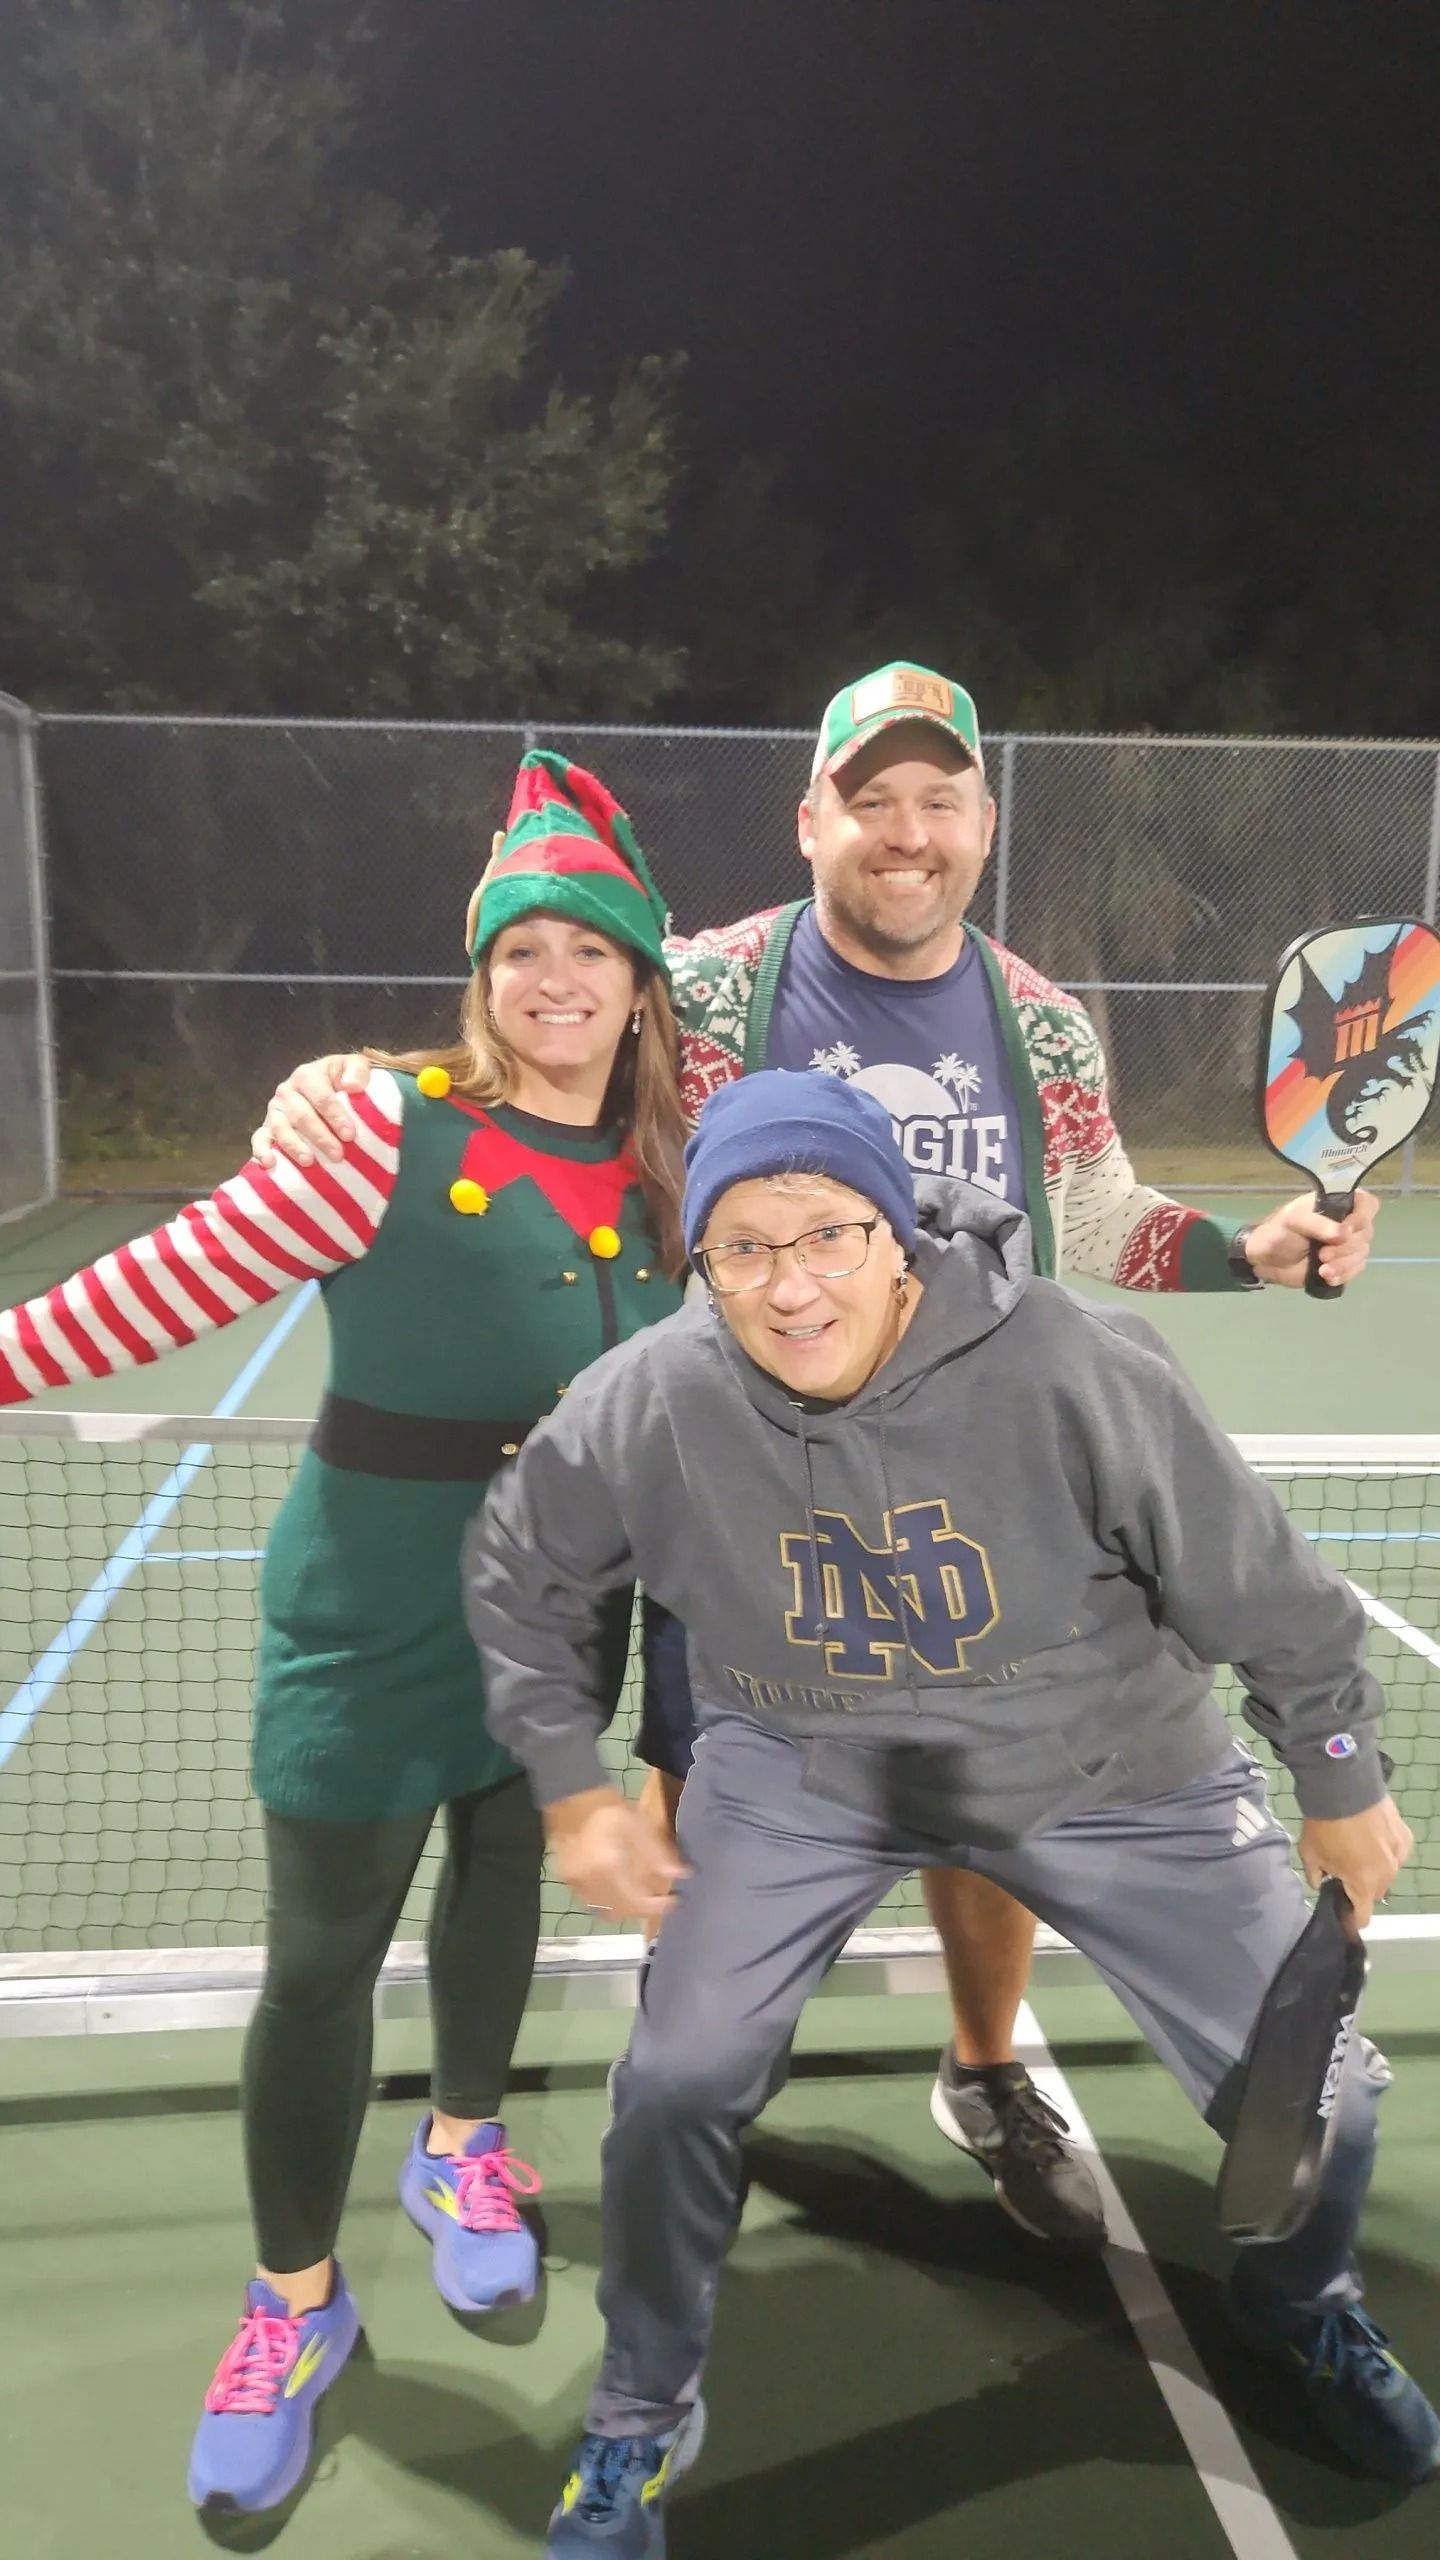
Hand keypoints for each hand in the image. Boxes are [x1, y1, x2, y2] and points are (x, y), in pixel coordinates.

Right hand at [250, 1053, 371, 1167]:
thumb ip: (358, 1071)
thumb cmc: (343, 1079)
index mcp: (307, 1076)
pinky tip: (271, 1164)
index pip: (321, 1097)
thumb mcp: (354, 1066)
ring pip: (281, 1129)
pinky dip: (262, 1152)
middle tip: (338, 1155)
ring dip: (294, 1147)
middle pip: (301, 1116)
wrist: (328, 1086)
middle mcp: (287, 1092)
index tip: (350, 1135)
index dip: (335, 1116)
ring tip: (309, 1161)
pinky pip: (259, 1139)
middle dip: (320, 1137)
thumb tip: (352, 1086)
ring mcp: (275, 1111)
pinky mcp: (266, 1128)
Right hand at [543, 1785, 688, 1920]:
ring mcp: (575, 1883)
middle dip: (642, 1909)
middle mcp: (589, 1882)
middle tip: (659, 1899)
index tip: (675, 1901)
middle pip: (620, 1912)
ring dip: (625, 1908)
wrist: (573, 1797)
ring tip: (641, 1895)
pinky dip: (607, 1902)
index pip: (636, 1902)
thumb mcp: (639, 1825)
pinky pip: (591, 1902)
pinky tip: (618, 1888)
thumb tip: (682, 1875)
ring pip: (604, 1911)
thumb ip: (659, 1854)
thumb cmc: (610, 1809)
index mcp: (608, 1867)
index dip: (657, 1906)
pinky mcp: (567, 1881)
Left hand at [1241, 1187, 1377, 1288]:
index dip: (1362, 1216)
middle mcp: (1348, 1222)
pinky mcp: (1344, 1264)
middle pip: (1366, 1233)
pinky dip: (1343, 1275)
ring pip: (1361, 1253)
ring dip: (1343, 1264)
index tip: (1347, 1229)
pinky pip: (1356, 1269)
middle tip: (1322, 1254)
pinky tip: (1327, 1278)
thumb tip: (1343, 1234)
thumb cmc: (1280, 1231)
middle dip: (1345, 1247)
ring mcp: (1348, 1244)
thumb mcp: (1294, 1220)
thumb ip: (1317, 1223)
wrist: (1268, 1260)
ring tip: (1322, 1270)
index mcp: (1339, 1203)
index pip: (1367, 1204)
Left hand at [1298, 1795, 1413, 1930]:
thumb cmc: (1324, 1824)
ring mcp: (1399, 1855)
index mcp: (1364, 1884)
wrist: (1344, 1787)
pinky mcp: (1405, 1837)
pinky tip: (1370, 1836)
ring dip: (1373, 1869)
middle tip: (1344, 1871)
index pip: (1363, 1917)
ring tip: (1357, 1850)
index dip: (1351, 1919)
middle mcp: (1387, 1874)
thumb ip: (1315, 1876)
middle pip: (1374, 1894)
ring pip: (1386, 1873)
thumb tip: (1321, 1883)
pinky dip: (1384, 1850)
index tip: (1342, 1914)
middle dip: (1359, 1888)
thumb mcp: (1310, 1853)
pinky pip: (1394, 1853)